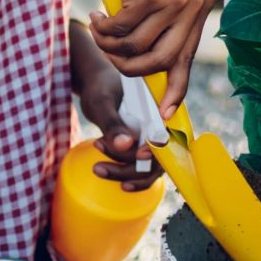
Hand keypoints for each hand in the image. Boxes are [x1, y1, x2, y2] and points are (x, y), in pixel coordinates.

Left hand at [72, 47, 162, 192]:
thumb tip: (126, 145)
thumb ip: (113, 124)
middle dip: (129, 168)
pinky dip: (124, 175)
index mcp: (158, 111)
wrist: (96, 85)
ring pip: (147, 169)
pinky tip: (105, 171)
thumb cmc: (100, 89)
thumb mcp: (101, 104)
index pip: (165, 138)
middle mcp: (159, 128)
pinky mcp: (139, 147)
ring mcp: (150, 140)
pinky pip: (139, 168)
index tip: (138, 154)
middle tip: (99, 167)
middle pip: (157, 160)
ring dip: (123, 174)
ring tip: (97, 168)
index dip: (155, 151)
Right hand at [88, 0, 211, 114]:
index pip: (188, 59)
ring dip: (111, 46)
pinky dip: (105, 29)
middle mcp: (194, 6)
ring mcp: (176, 1)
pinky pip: (123, 31)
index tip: (165, 113)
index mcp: (199, 8)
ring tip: (100, 30)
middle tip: (111, 56)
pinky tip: (98, 15)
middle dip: (130, 68)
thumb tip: (152, 67)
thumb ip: (163, 24)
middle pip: (161, 62)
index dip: (175, 89)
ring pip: (137, 48)